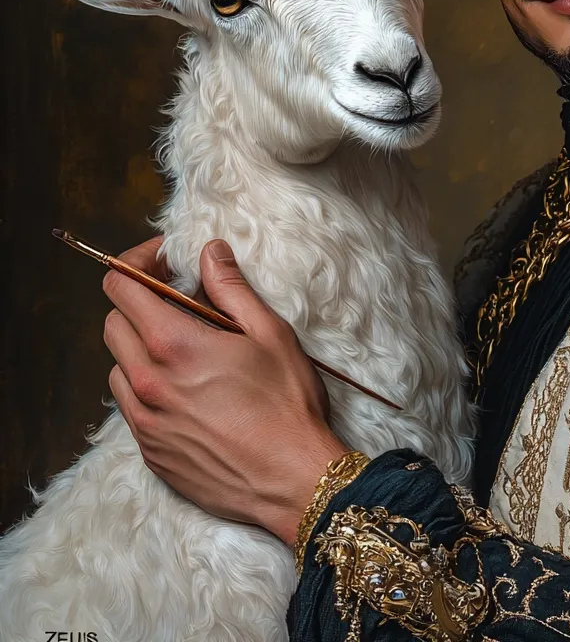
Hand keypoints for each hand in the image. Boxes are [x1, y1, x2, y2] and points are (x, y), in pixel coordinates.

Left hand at [103, 235, 348, 546]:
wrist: (293, 480)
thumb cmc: (288, 404)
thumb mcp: (271, 333)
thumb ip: (231, 288)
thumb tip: (209, 251)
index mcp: (174, 345)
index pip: (120, 287)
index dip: (136, 263)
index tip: (165, 260)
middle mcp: (147, 382)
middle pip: (112, 324)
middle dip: (139, 303)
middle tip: (179, 300)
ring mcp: (144, 422)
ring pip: (117, 367)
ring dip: (140, 348)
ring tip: (185, 348)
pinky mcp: (151, 453)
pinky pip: (131, 407)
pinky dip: (148, 387)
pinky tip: (189, 390)